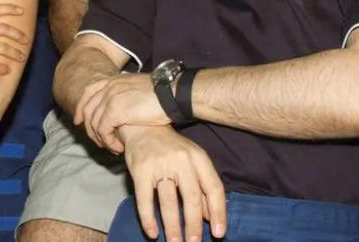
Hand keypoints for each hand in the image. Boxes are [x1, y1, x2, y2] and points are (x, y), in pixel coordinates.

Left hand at [74, 72, 169, 151]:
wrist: (173, 94)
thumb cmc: (164, 94)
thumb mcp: (140, 89)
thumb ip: (127, 94)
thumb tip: (125, 106)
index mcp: (115, 80)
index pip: (89, 91)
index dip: (81, 107)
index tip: (79, 121)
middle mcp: (109, 86)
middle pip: (87, 108)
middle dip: (88, 128)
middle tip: (97, 142)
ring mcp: (110, 97)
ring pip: (94, 122)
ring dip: (101, 139)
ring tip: (113, 148)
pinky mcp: (114, 110)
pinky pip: (103, 130)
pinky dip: (108, 142)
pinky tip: (119, 147)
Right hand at [120, 124, 225, 241]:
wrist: (142, 126)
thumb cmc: (172, 148)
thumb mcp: (192, 162)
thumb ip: (202, 188)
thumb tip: (210, 218)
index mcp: (198, 157)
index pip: (214, 187)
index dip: (218, 212)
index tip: (219, 234)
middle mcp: (181, 159)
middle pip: (191, 197)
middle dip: (194, 225)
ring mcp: (159, 164)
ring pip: (168, 201)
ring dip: (172, 226)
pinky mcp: (140, 169)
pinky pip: (144, 198)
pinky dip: (148, 218)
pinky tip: (153, 233)